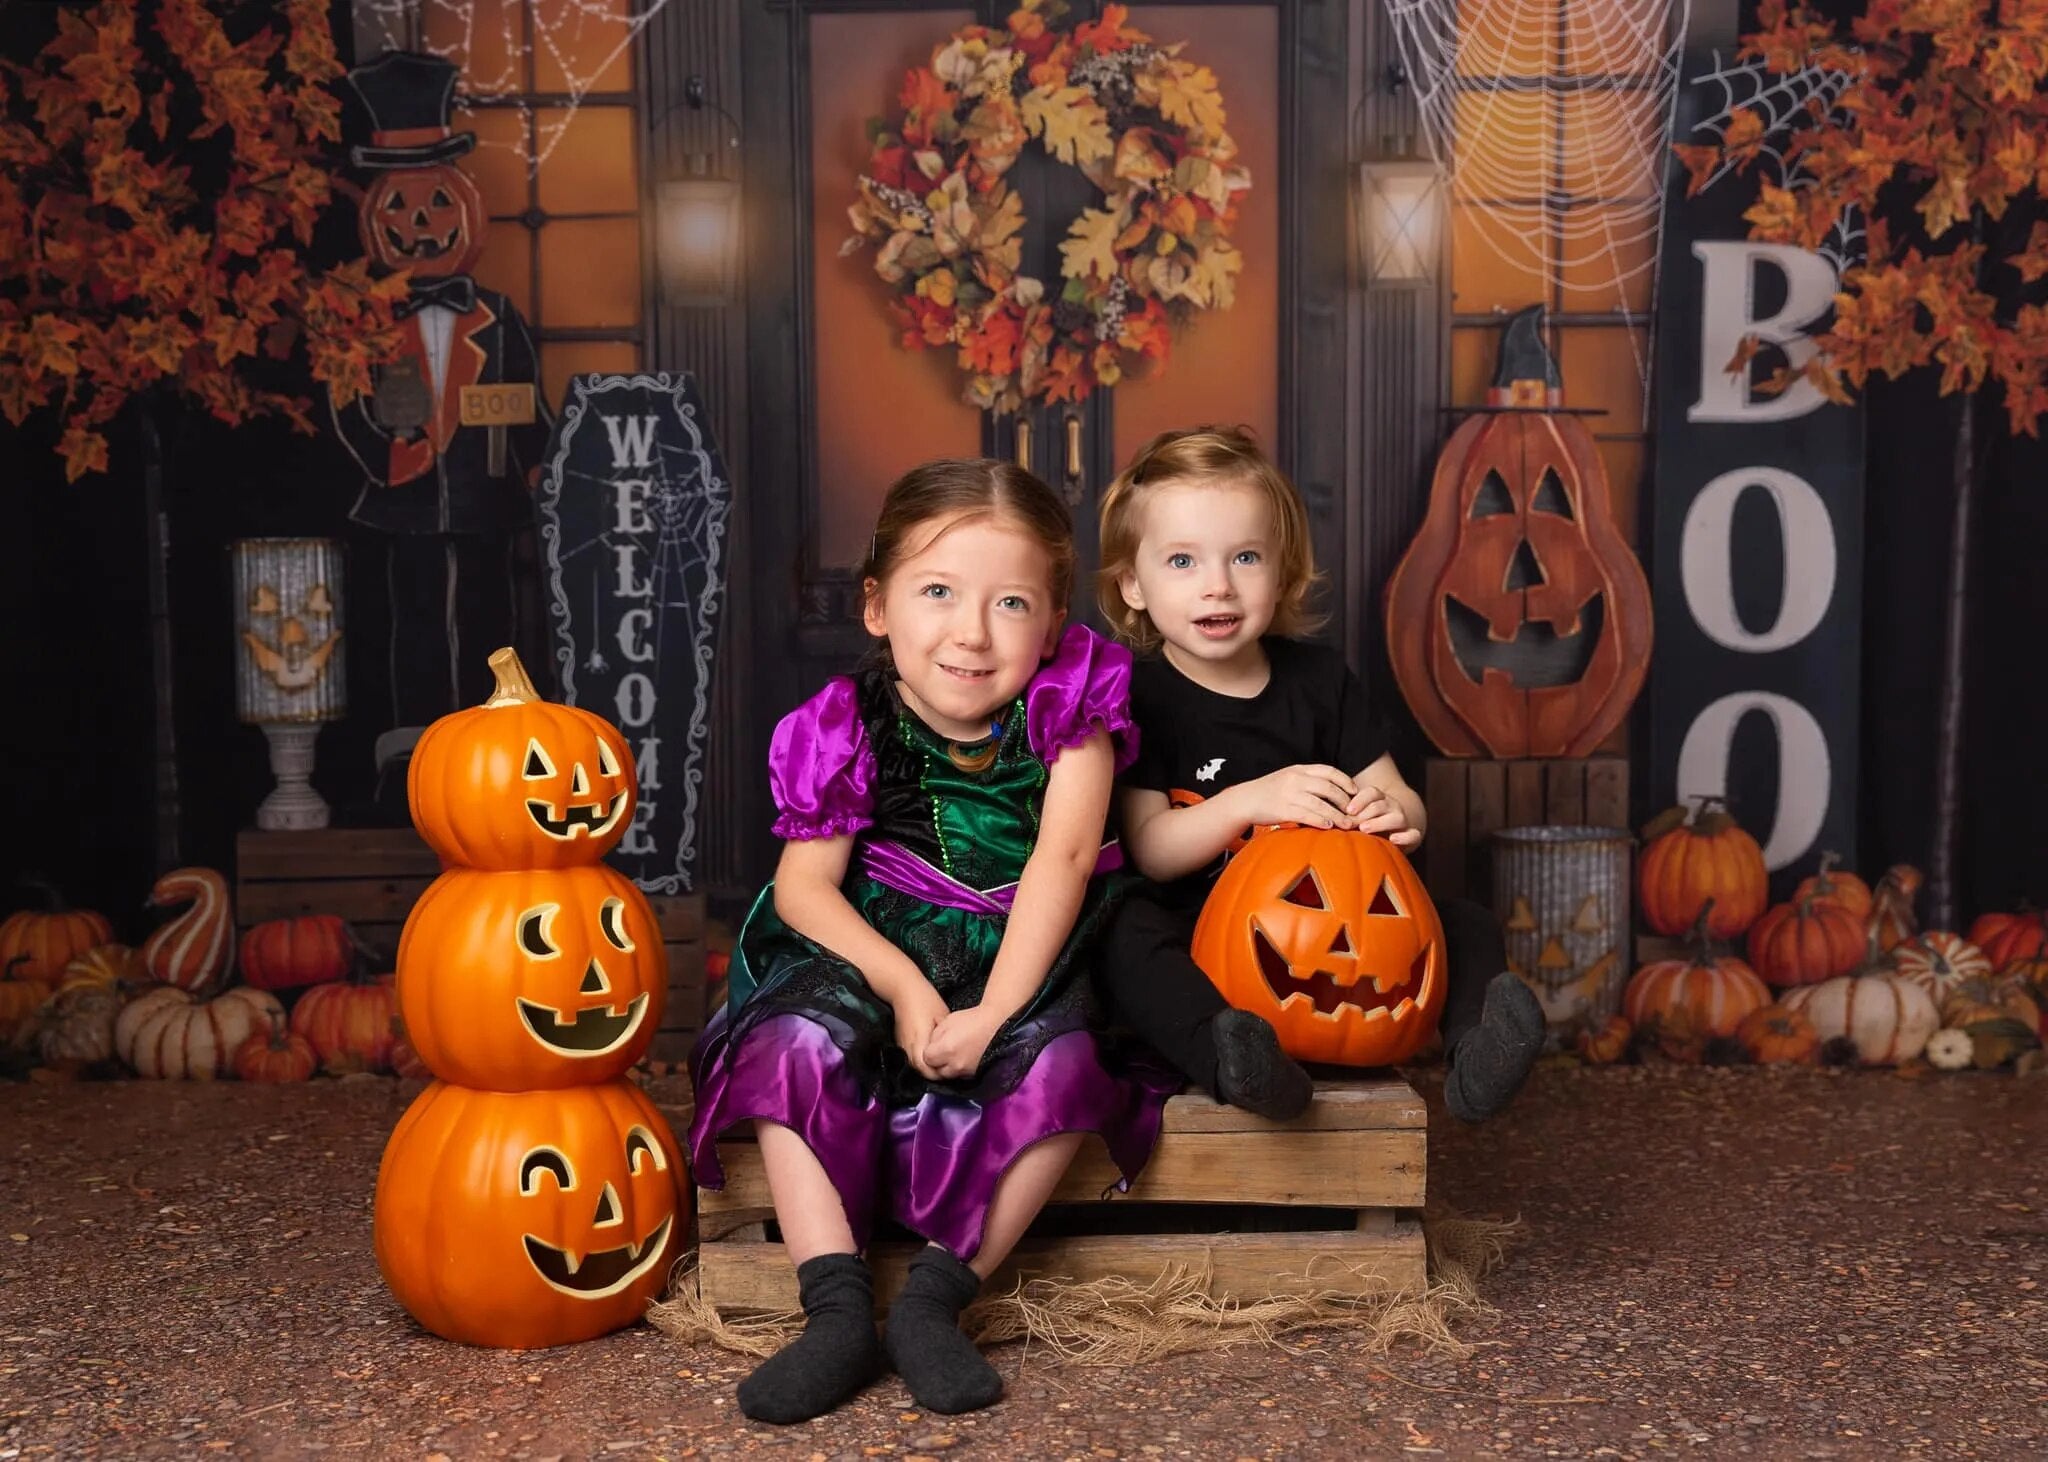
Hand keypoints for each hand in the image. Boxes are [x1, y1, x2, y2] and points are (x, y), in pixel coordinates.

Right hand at [890, 978, 951, 1079]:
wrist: (902, 988)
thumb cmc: (925, 999)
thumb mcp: (942, 1015)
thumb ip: (946, 1036)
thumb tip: (953, 1049)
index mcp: (920, 1042)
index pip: (927, 1069)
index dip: (938, 1074)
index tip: (950, 1070)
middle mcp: (908, 1048)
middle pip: (920, 1070)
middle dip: (933, 1073)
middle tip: (947, 1068)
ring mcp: (902, 1045)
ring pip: (914, 1064)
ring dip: (926, 1066)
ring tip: (940, 1061)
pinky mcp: (899, 1041)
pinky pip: (910, 1056)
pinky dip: (920, 1059)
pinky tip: (930, 1053)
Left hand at [921, 1004, 1005, 1079]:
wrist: (996, 1023)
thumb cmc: (972, 1019)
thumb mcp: (947, 1021)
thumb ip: (934, 1037)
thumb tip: (930, 1047)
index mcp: (946, 1049)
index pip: (926, 1059)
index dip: (929, 1051)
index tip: (933, 1046)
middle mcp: (955, 1064)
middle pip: (937, 1070)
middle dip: (937, 1062)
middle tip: (942, 1050)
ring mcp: (966, 1071)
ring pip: (949, 1075)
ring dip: (948, 1067)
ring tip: (954, 1053)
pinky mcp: (975, 1073)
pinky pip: (961, 1075)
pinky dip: (959, 1068)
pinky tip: (963, 1056)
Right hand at [1228, 764, 1358, 830]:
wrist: (1245, 800)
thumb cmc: (1269, 791)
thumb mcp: (1288, 777)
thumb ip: (1307, 780)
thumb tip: (1332, 789)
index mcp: (1299, 770)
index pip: (1329, 771)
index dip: (1345, 781)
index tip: (1355, 791)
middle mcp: (1296, 779)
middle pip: (1328, 788)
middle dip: (1345, 801)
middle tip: (1354, 811)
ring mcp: (1290, 794)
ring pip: (1321, 804)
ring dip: (1337, 815)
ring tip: (1347, 824)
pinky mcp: (1284, 809)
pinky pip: (1307, 815)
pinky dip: (1320, 821)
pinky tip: (1328, 826)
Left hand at [1348, 783, 1420, 847]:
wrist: (1395, 832)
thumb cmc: (1366, 824)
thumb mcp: (1355, 816)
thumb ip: (1343, 814)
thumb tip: (1319, 815)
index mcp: (1378, 799)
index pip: (1372, 793)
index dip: (1360, 799)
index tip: (1348, 809)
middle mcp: (1392, 806)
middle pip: (1381, 804)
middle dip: (1366, 813)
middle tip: (1351, 822)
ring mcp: (1402, 820)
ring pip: (1397, 817)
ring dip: (1380, 822)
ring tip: (1365, 829)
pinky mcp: (1411, 835)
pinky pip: (1413, 834)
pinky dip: (1405, 837)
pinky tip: (1393, 839)